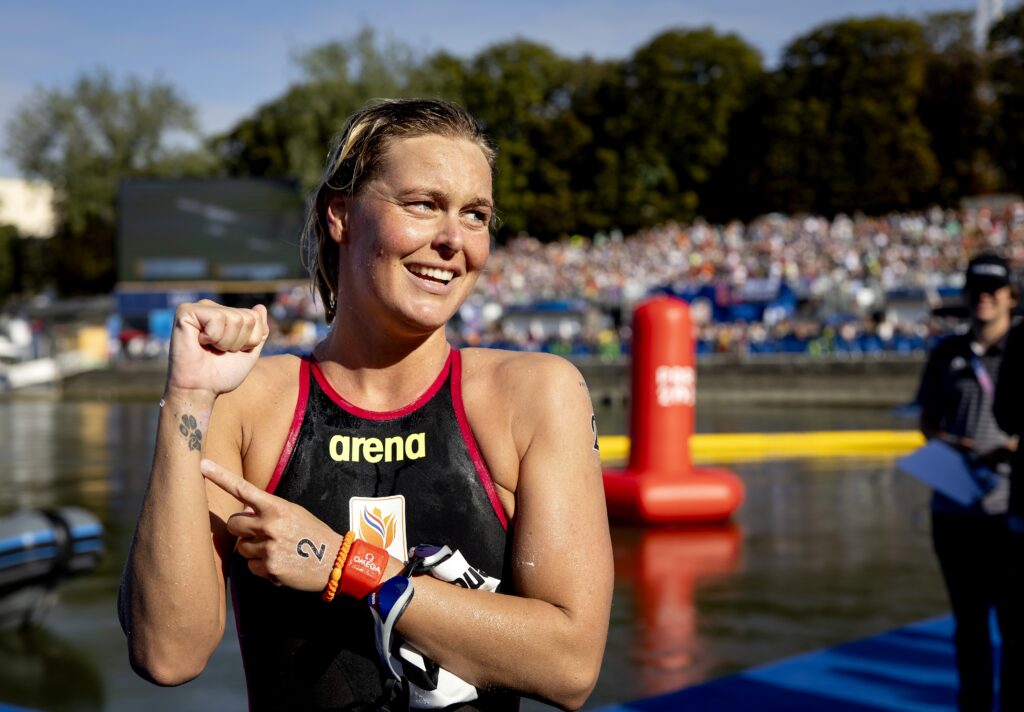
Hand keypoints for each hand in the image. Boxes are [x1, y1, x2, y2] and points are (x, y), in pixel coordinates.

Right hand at [166, 300, 269, 399]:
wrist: (199, 389)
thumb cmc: (221, 374)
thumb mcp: (249, 352)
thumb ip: (258, 331)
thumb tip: (260, 307)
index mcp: (225, 314)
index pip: (255, 317)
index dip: (250, 341)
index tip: (231, 351)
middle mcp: (212, 308)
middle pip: (248, 318)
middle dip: (239, 342)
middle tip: (218, 351)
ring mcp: (199, 308)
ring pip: (235, 319)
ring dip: (226, 342)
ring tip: (209, 348)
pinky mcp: (185, 311)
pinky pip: (217, 318)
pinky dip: (213, 337)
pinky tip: (199, 342)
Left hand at [200, 459, 340, 590]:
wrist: (334, 561)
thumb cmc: (313, 534)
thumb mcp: (294, 513)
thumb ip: (268, 511)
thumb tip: (243, 514)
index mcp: (276, 507)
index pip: (243, 489)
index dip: (220, 476)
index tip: (202, 464)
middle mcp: (269, 526)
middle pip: (232, 523)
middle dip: (241, 528)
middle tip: (258, 532)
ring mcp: (268, 548)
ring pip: (241, 548)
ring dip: (253, 549)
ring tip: (276, 550)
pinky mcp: (269, 569)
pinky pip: (251, 567)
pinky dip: (262, 566)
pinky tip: (280, 563)